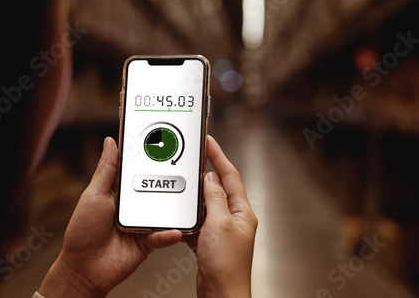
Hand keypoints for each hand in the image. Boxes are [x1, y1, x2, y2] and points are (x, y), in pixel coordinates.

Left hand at [38, 137, 181, 297]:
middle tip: (182, 165)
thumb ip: (106, 170)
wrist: (83, 268)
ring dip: (173, 206)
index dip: (147, 157)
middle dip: (166, 177)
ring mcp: (142, 222)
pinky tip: (175, 229)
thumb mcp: (94, 194)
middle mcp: (133, 205)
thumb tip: (110, 142)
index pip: (136, 170)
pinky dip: (170, 233)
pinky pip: (163, 235)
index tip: (160, 141)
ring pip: (163, 210)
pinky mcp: (148, 242)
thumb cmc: (82, 231)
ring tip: (187, 195)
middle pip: (154, 187)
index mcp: (119, 191)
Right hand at [186, 135, 257, 297]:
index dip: (218, 156)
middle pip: (219, 187)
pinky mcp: (210, 240)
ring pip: (207, 204)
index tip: (209, 141)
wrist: (221, 293)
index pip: (230, 175)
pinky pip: (199, 221)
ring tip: (185, 183)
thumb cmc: (226, 265)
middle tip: (194, 156)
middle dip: (205, 172)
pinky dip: (190, 215)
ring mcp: (222, 229)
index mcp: (242, 211)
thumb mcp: (219, 224)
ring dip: (195, 195)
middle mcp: (234, 218)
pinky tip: (182, 215)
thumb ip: (214, 198)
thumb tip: (211, 178)